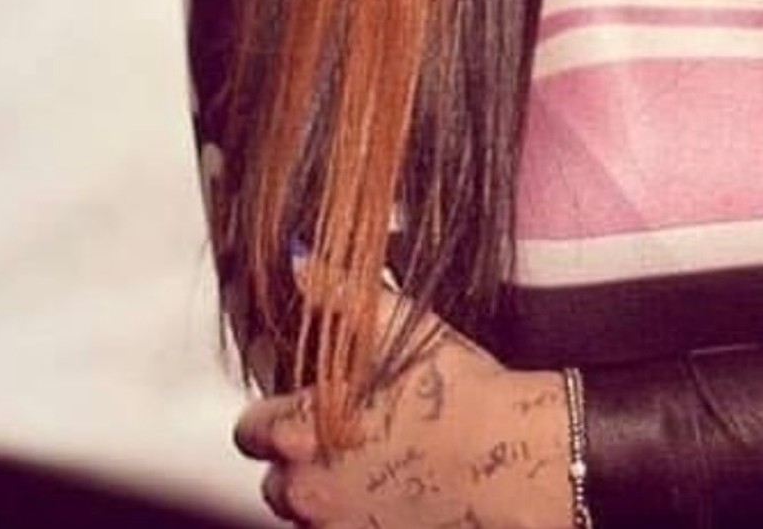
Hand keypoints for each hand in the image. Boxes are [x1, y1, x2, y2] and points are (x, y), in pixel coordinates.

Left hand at [234, 294, 571, 528]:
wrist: (510, 454)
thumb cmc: (455, 392)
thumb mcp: (396, 326)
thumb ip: (337, 292)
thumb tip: (300, 260)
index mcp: (301, 430)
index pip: (251, 430)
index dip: (275, 415)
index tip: (302, 406)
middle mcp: (306, 488)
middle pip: (275, 478)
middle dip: (301, 458)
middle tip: (346, 433)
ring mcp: (335, 526)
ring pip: (306, 511)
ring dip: (326, 490)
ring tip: (373, 461)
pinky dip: (354, 515)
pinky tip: (390, 488)